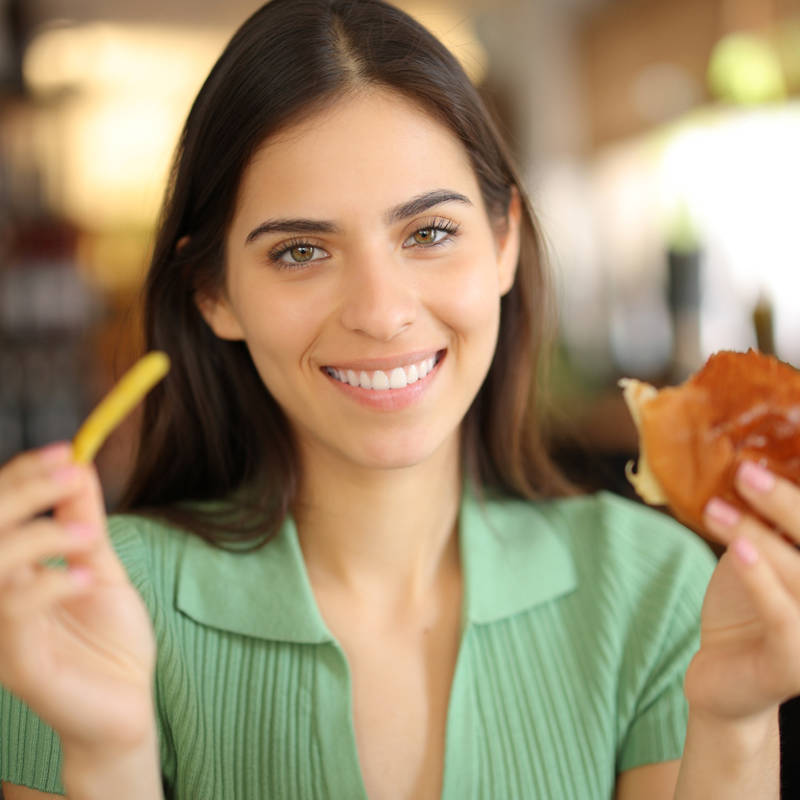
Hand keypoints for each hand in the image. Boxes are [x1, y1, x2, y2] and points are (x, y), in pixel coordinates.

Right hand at [0, 443, 156, 750]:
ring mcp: (2, 632)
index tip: (67, 449)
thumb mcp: (101, 566)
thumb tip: (78, 466)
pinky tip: (88, 577)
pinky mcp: (17, 663)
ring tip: (88, 533)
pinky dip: (54, 584)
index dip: (24, 477)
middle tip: (71, 470)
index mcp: (11, 573)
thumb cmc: (109, 637)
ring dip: (40, 537)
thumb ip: (83, 522)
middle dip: (24, 492)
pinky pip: (17, 614)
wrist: (127, 703)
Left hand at [684, 461, 799, 721]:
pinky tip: (737, 550)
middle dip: (790, 505)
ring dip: (756, 535)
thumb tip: (753, 461)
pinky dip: (760, 578)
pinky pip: (782, 615)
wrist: (723, 678)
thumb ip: (770, 524)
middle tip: (747, 471)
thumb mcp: (762, 556)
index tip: (792, 447)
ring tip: (716, 507)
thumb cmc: (748, 609)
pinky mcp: (794, 667)